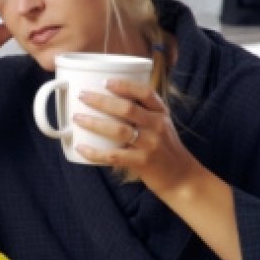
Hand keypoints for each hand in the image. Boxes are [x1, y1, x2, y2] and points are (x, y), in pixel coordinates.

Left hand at [73, 78, 197, 195]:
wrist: (182, 177)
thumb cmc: (165, 149)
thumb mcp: (160, 125)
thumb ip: (142, 113)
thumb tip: (107, 101)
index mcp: (161, 113)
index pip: (145, 93)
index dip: (125, 85)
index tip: (105, 81)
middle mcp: (157, 126)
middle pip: (127, 108)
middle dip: (101, 100)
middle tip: (82, 95)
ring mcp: (150, 144)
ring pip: (118, 130)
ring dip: (94, 123)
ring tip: (77, 118)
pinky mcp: (142, 162)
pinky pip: (114, 156)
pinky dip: (95, 152)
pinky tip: (81, 148)